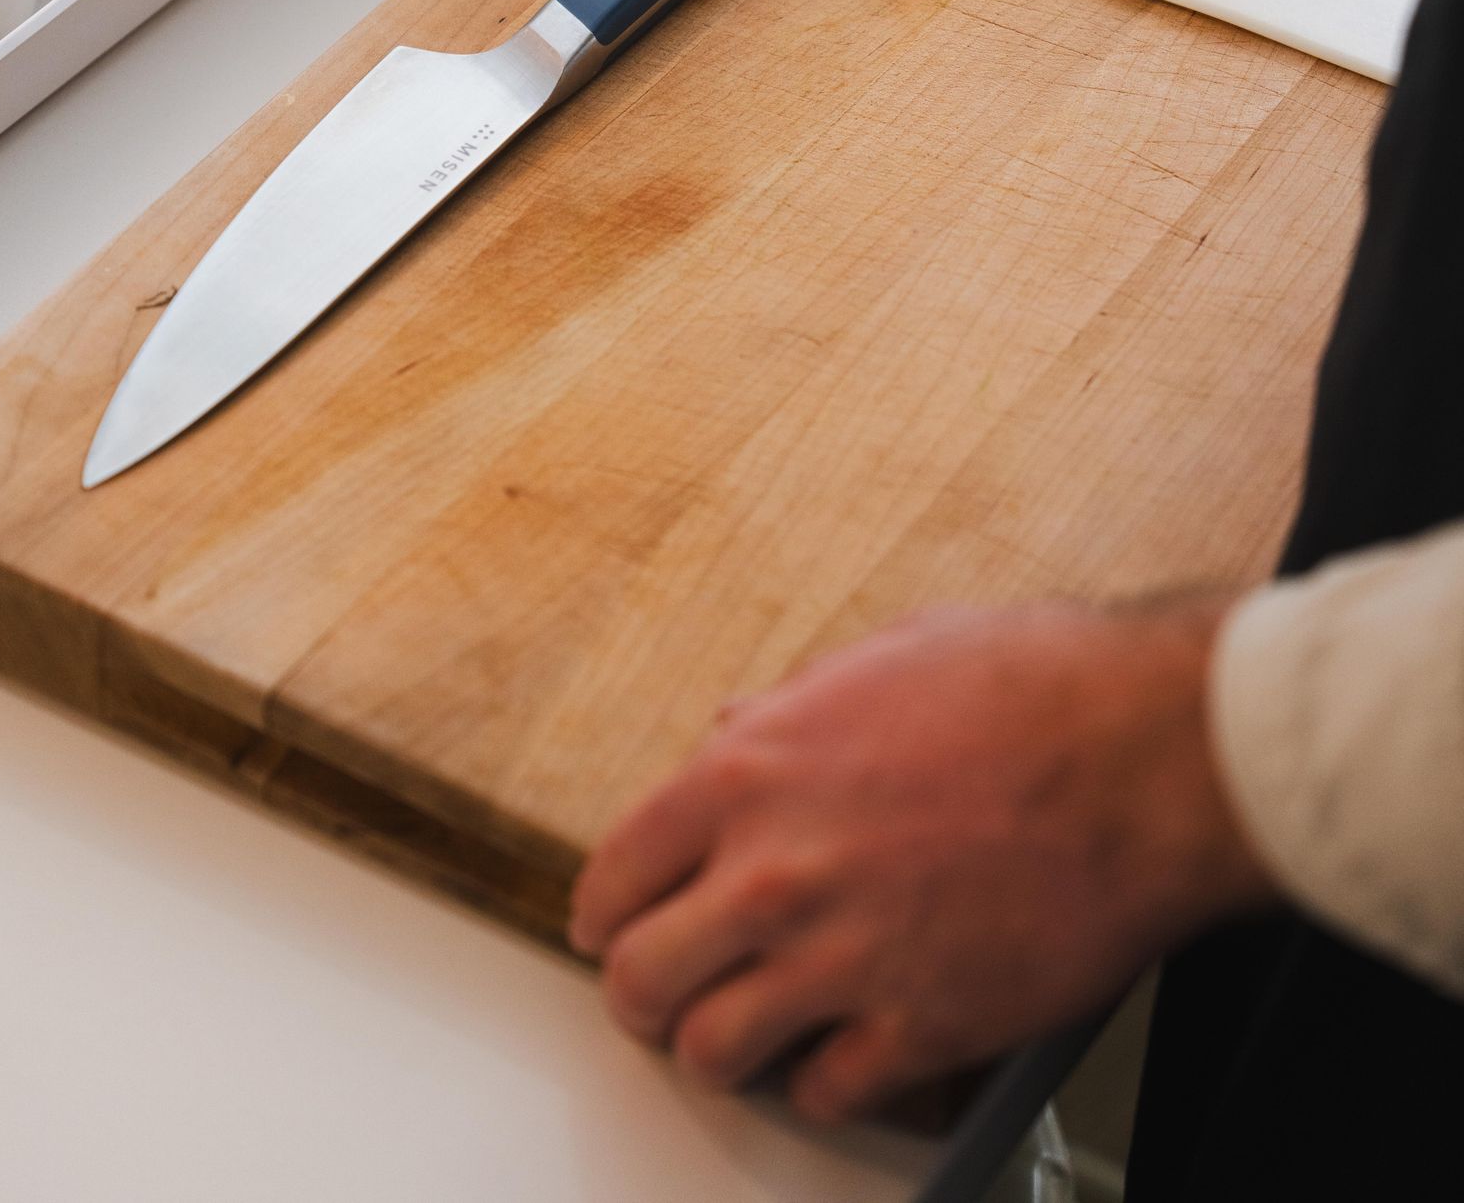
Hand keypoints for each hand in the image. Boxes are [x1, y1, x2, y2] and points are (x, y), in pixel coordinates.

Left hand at [570, 598, 1272, 1124]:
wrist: (1142, 753)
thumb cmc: (1028, 687)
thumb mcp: (871, 661)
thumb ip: (784, 714)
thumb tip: (736, 737)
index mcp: (747, 774)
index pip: (615, 874)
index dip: (611, 908)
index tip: (621, 922)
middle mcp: (774, 874)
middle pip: (640, 980)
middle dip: (646, 990)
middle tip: (666, 991)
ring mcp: (843, 959)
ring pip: (713, 1051)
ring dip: (722, 1046)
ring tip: (743, 1030)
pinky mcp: (921, 1026)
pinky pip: (827, 1093)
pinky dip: (826, 1083)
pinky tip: (842, 1051)